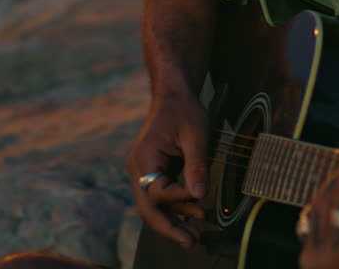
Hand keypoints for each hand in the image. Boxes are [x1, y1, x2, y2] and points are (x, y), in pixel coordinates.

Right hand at [125, 89, 210, 247]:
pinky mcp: (151, 172)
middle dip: (168, 227)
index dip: (180, 198)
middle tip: (190, 242)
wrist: (173, 96)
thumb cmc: (184, 110)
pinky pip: (160, 196)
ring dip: (173, 219)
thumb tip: (200, 196)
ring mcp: (142, 170)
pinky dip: (175, 206)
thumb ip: (197, 166)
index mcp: (144, 157)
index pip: (157, 191)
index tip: (201, 197)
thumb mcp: (196, 135)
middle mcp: (137, 167)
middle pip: (147, 207)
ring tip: (196, 234)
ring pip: (152, 205)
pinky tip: (193, 214)